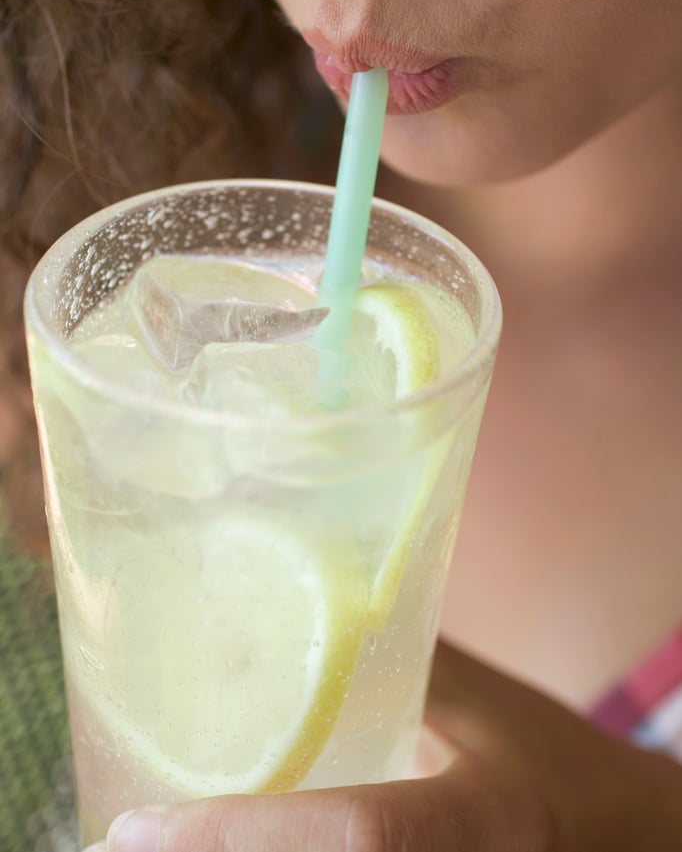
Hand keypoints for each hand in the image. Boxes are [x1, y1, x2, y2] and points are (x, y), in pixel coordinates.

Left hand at [85, 641, 681, 851]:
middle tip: (117, 843)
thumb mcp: (478, 703)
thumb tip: (301, 604)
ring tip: (147, 848)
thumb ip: (394, 661)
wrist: (623, 840)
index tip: (130, 828)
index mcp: (480, 822)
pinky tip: (221, 847)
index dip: (234, 837)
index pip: (351, 836)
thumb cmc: (549, 761)